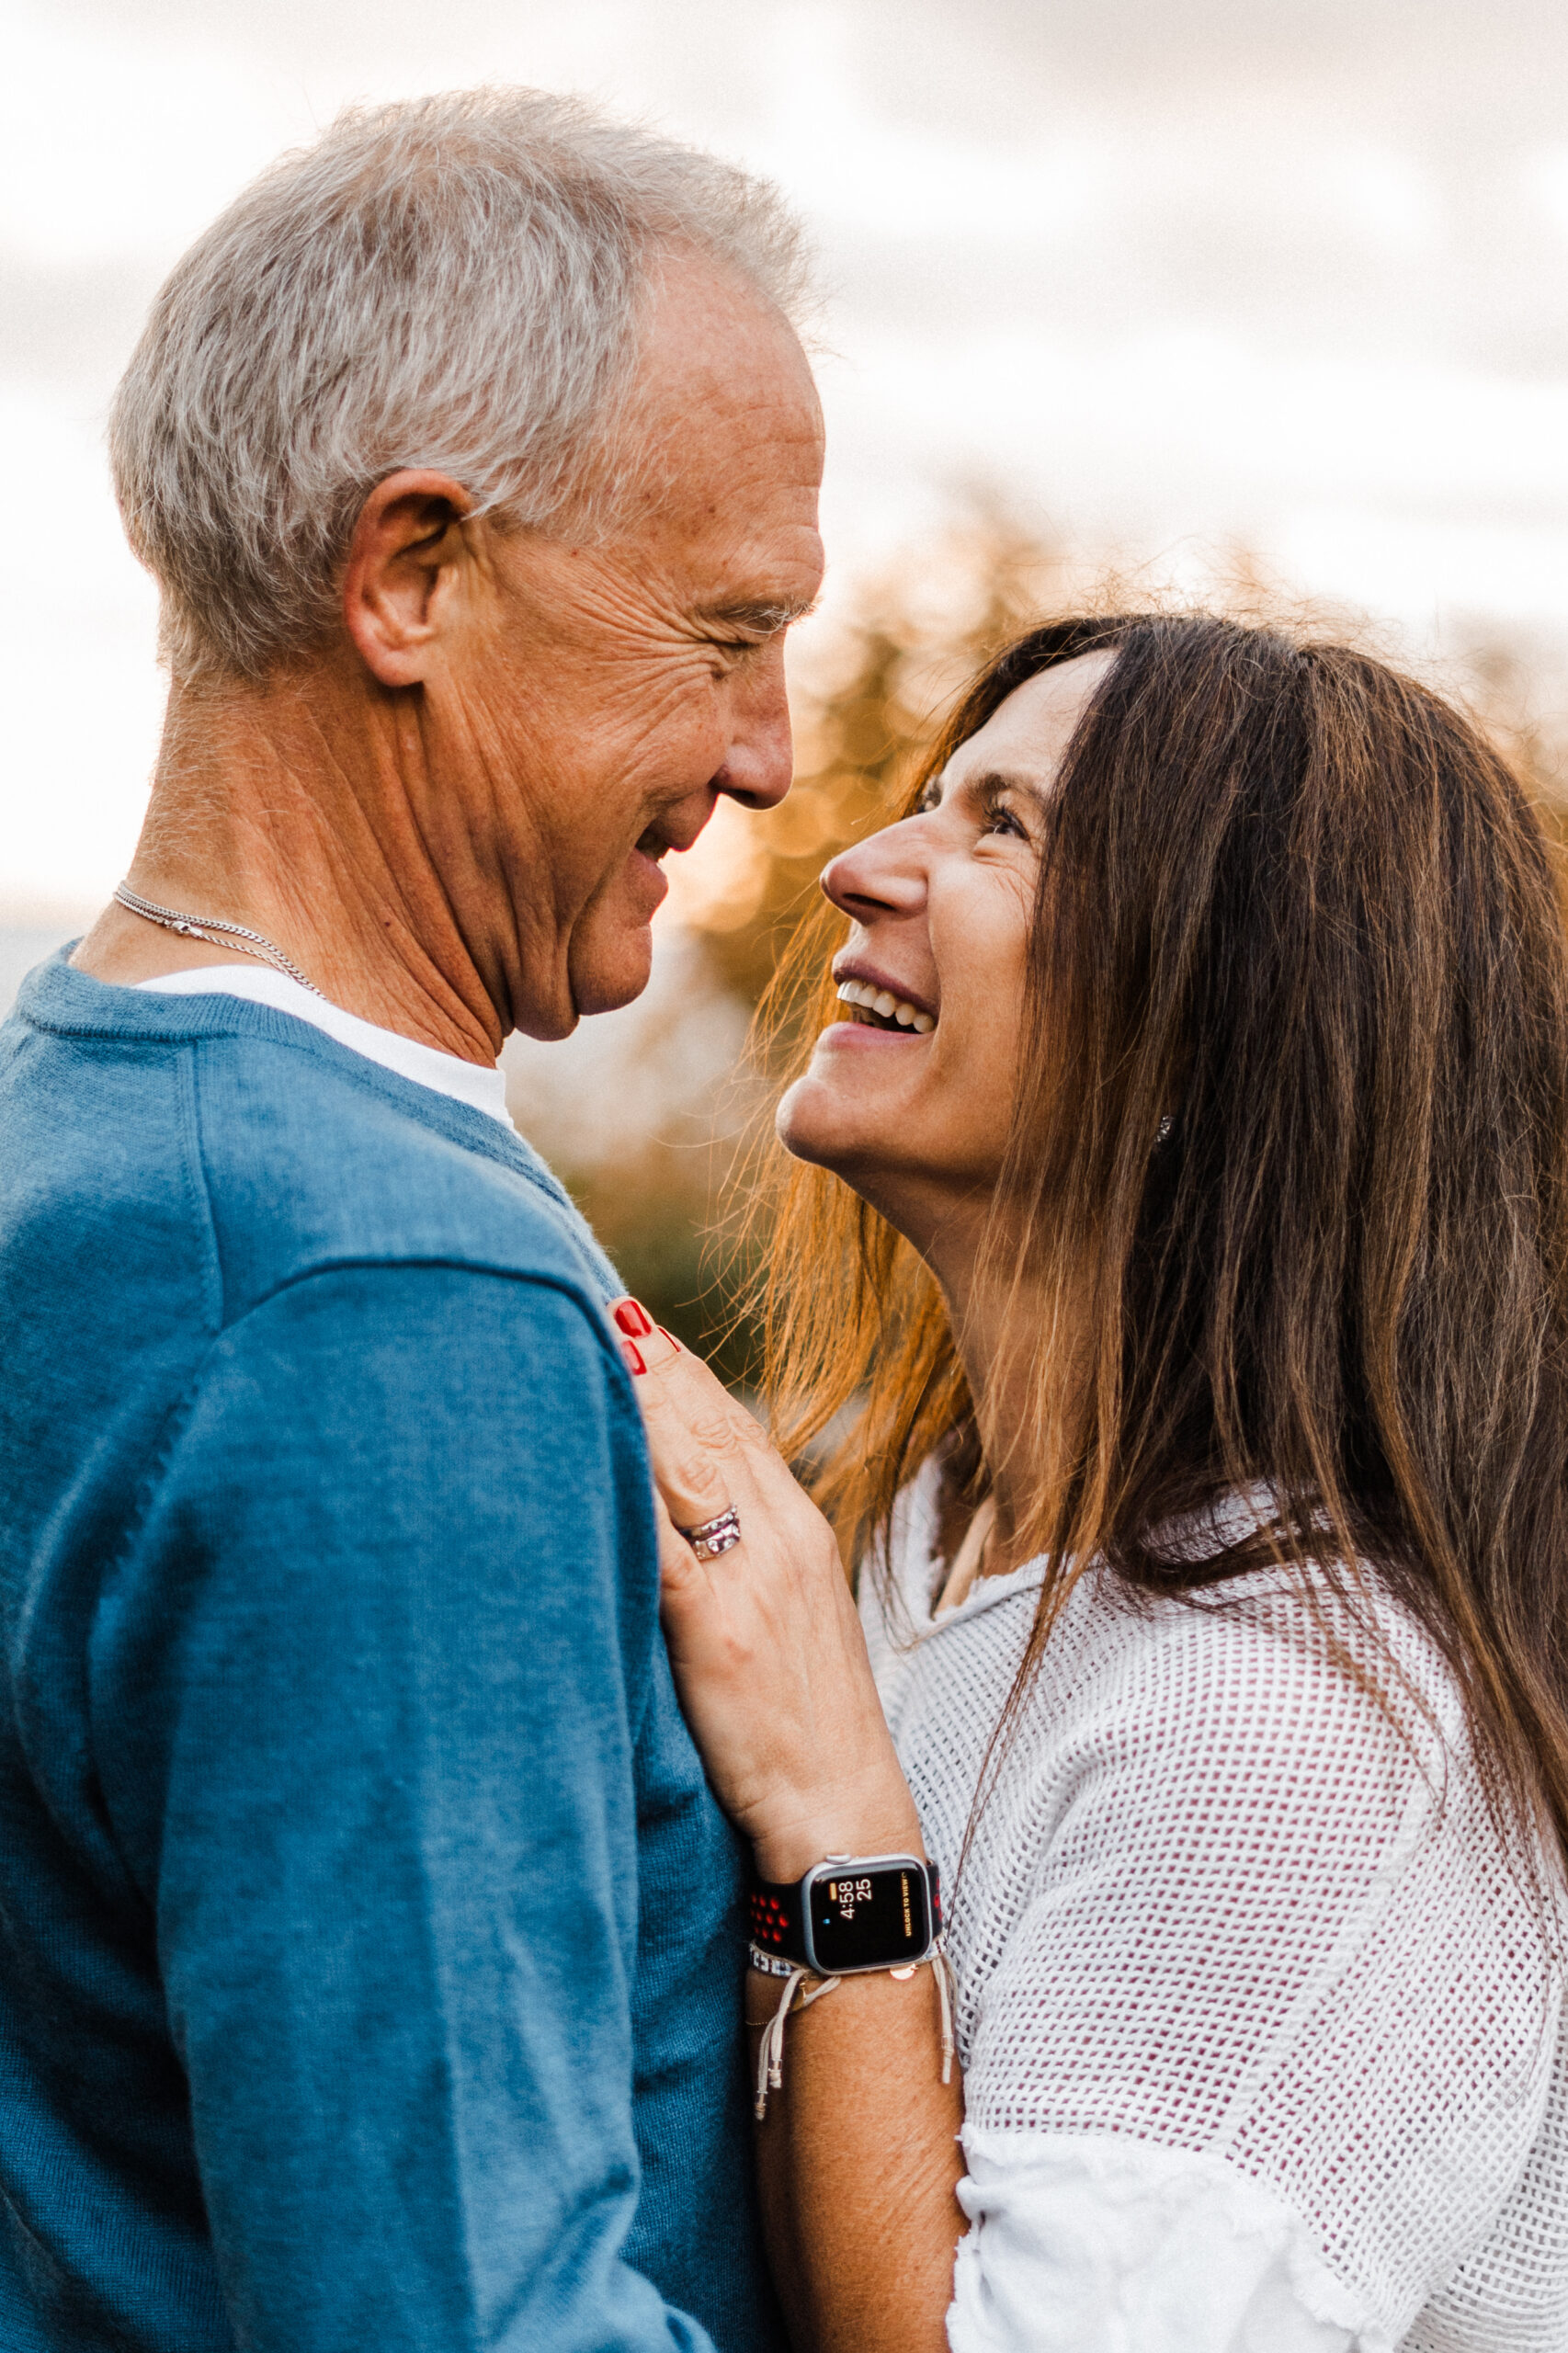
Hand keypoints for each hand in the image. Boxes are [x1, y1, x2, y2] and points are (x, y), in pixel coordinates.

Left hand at [610, 1299, 921, 1884]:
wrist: (845, 1821)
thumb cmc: (798, 1733)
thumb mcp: (782, 1626)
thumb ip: (735, 1564)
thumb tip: (673, 1519)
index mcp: (796, 1531)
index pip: (730, 1421)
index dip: (675, 1364)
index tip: (623, 1311)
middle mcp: (780, 1536)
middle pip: (703, 1420)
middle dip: (644, 1354)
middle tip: (580, 1286)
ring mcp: (754, 1578)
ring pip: (683, 1458)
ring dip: (630, 1392)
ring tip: (575, 1328)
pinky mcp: (721, 1628)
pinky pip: (663, 1539)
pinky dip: (623, 1481)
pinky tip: (581, 1441)